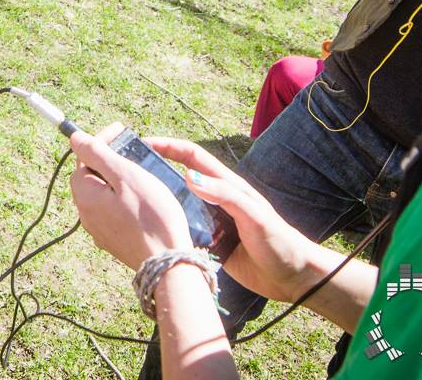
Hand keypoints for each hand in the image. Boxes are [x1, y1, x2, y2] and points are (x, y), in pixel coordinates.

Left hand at [68, 124, 194, 271]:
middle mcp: (86, 215)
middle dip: (108, 159)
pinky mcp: (115, 241)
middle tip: (131, 149)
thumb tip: (75, 138)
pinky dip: (123, 198)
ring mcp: (100, 231)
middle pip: (91, 176)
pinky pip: (113, 211)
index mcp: (85, 196)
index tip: (121, 130)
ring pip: (102, 194)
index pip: (83, 157)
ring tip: (140, 171)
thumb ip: (98, 154)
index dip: (100, 140)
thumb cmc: (151, 215)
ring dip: (116, 179)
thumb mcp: (125, 175)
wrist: (168, 262)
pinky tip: (143, 198)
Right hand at [147, 137, 332, 303]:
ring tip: (131, 203)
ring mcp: (211, 222)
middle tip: (128, 173)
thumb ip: (225, 195)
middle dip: (155, 172)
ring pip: (178, 206)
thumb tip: (189, 177)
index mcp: (226, 185)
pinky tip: (150, 234)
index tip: (143, 142)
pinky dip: (169, 230)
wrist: (293, 278)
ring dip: (159, 203)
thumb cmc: (278, 242)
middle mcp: (215, 200)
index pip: (191, 157)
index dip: (168, 146)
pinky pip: (184, 232)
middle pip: (179, 179)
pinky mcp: (209, 244)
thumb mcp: (253, 215)